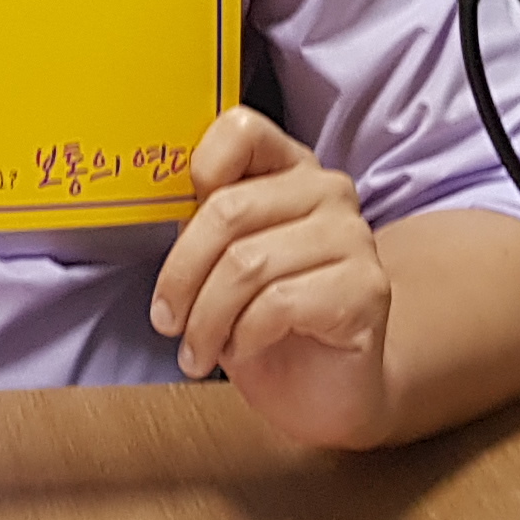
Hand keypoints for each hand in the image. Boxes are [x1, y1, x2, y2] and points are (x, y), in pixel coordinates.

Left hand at [148, 107, 397, 449]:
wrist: (325, 390)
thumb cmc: (265, 323)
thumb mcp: (221, 265)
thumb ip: (202, 224)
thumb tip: (153, 204)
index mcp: (289, 168)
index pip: (240, 129)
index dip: (197, 169)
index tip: (174, 226)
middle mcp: (328, 191)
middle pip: (229, 209)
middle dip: (182, 275)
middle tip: (166, 320)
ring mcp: (354, 237)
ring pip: (248, 263)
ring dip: (207, 319)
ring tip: (198, 350)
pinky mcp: (366, 288)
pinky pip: (279, 303)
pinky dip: (244, 335)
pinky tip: (243, 350)